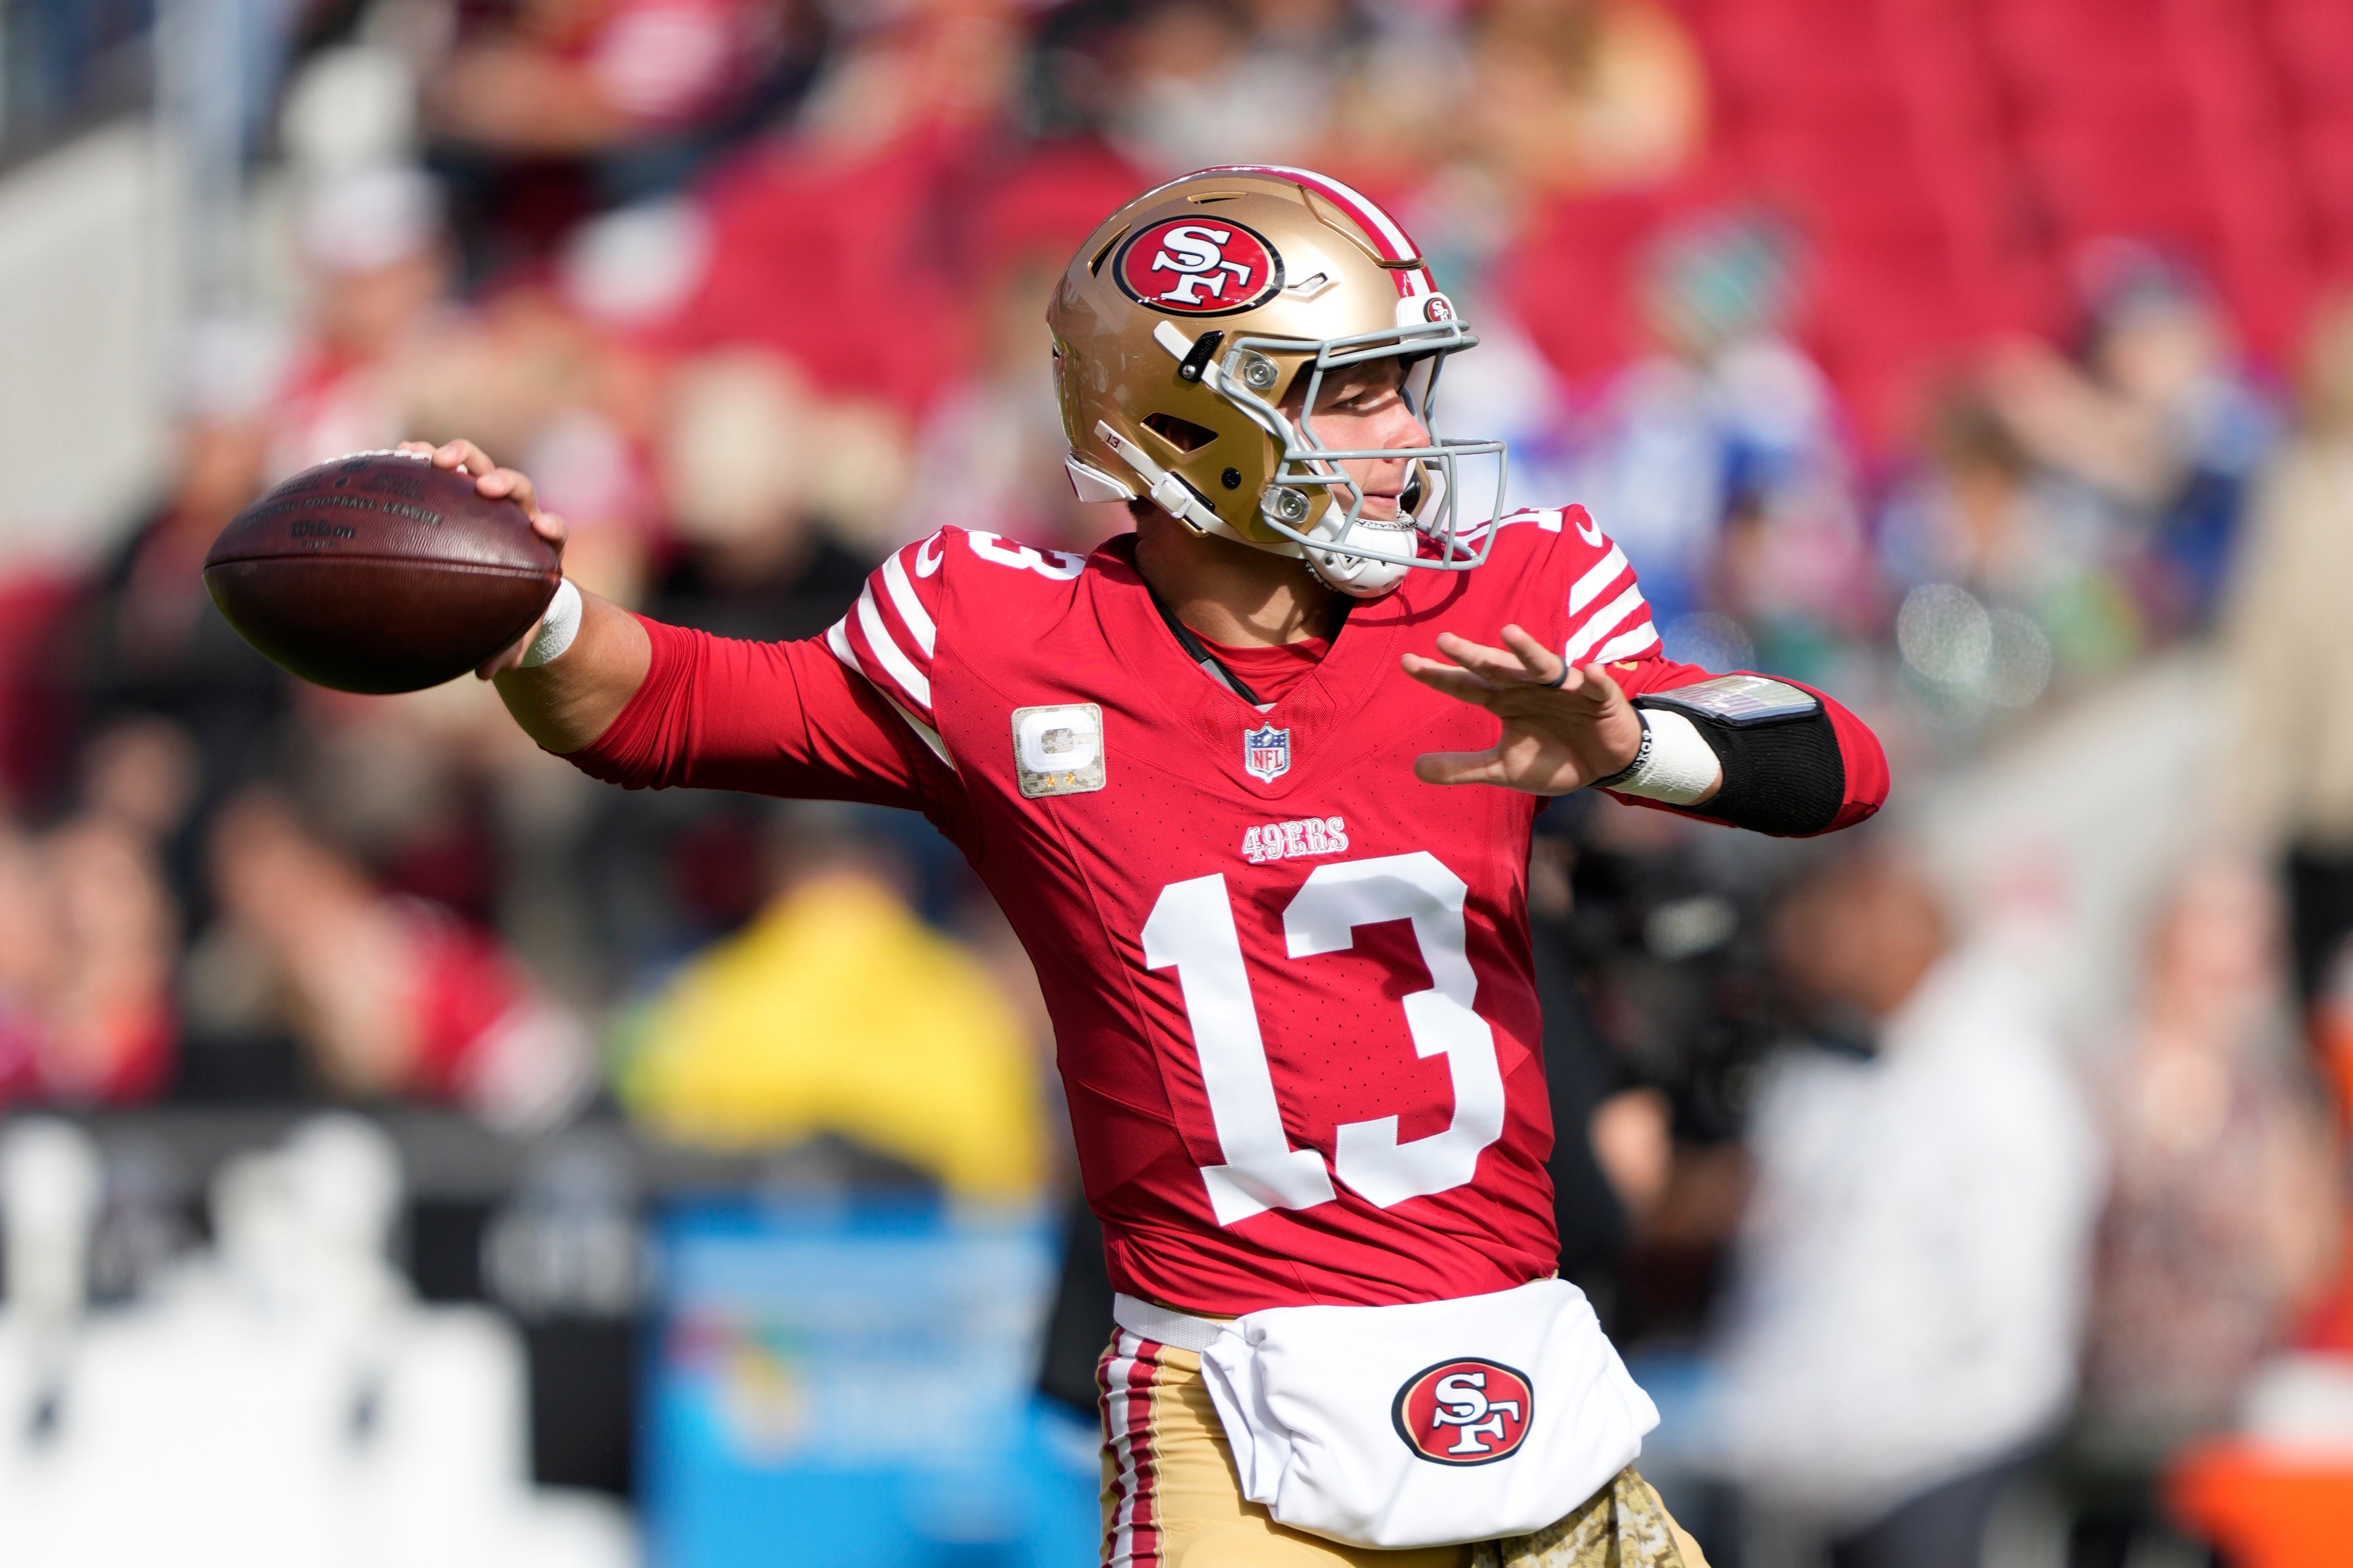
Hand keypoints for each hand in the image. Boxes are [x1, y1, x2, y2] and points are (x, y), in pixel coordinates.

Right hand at [397, 439, 568, 677]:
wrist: (499, 580)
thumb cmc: (510, 606)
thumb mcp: (514, 630)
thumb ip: (507, 647)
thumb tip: (488, 672)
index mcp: (538, 545)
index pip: (553, 529)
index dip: (550, 525)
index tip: (542, 529)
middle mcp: (516, 513)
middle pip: (517, 486)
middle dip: (502, 481)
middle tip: (484, 487)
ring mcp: (486, 496)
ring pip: (478, 466)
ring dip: (460, 458)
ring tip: (431, 458)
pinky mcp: (458, 488)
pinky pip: (442, 468)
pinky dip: (424, 460)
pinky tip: (396, 456)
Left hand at [1401, 624, 1643, 793]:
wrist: (1602, 764)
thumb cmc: (1551, 757)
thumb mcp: (1503, 768)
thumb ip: (1463, 767)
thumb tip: (1415, 768)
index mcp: (1504, 700)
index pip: (1465, 685)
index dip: (1438, 675)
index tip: (1407, 662)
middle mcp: (1528, 687)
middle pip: (1496, 668)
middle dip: (1472, 655)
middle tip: (1443, 641)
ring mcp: (1563, 689)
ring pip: (1543, 665)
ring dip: (1527, 650)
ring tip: (1509, 634)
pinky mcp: (1599, 697)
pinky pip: (1596, 685)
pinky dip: (1593, 678)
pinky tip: (1588, 670)